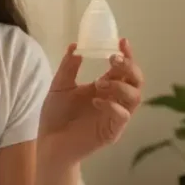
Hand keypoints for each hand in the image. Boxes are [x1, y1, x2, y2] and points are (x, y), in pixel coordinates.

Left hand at [38, 38, 143, 164]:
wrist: (48, 143)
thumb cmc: (56, 116)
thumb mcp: (59, 86)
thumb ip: (69, 67)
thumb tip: (76, 45)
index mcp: (105, 87)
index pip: (123, 68)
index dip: (127, 54)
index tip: (121, 41)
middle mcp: (114, 100)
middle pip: (136, 81)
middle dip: (129, 67)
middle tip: (113, 60)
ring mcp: (115, 117)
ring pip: (135, 97)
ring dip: (120, 86)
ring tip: (98, 85)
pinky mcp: (112, 132)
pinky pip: (123, 117)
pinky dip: (113, 106)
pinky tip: (96, 101)